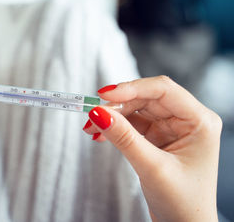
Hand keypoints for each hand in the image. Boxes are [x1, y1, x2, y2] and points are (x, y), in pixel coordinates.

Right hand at [83, 76, 221, 221]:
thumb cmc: (183, 202)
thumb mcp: (152, 167)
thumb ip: (124, 137)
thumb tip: (98, 113)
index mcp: (199, 121)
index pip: (163, 90)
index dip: (132, 88)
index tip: (104, 95)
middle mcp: (187, 120)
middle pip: (146, 98)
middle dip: (117, 105)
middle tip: (92, 114)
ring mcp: (171, 128)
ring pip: (136, 109)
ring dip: (112, 116)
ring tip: (91, 127)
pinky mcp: (157, 137)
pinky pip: (133, 123)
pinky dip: (115, 127)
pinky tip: (100, 134)